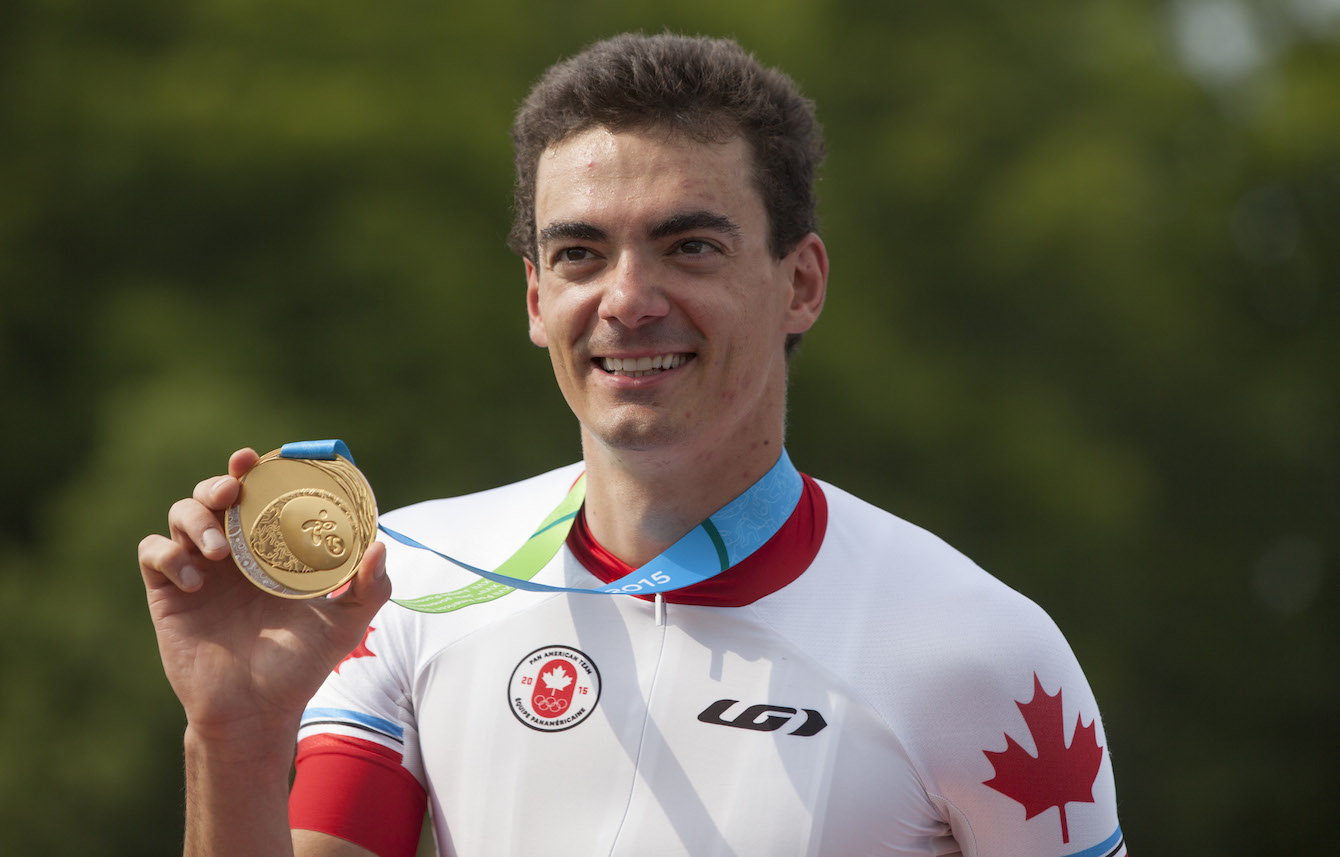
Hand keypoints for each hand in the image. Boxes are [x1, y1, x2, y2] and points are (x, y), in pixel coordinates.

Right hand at [138, 448, 391, 743]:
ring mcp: (197, 568)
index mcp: (271, 548)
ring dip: (197, 519)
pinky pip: (152, 551)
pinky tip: (194, 582)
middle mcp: (233, 551)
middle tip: (235, 491)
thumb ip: (370, 586)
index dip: (260, 471)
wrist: (257, 710)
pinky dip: (169, 555)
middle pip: (215, 492)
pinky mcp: (166, 592)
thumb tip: (381, 545)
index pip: (261, 495)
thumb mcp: (346, 623)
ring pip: (181, 512)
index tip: (264, 459)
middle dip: (222, 482)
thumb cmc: (301, 665)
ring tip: (220, 551)